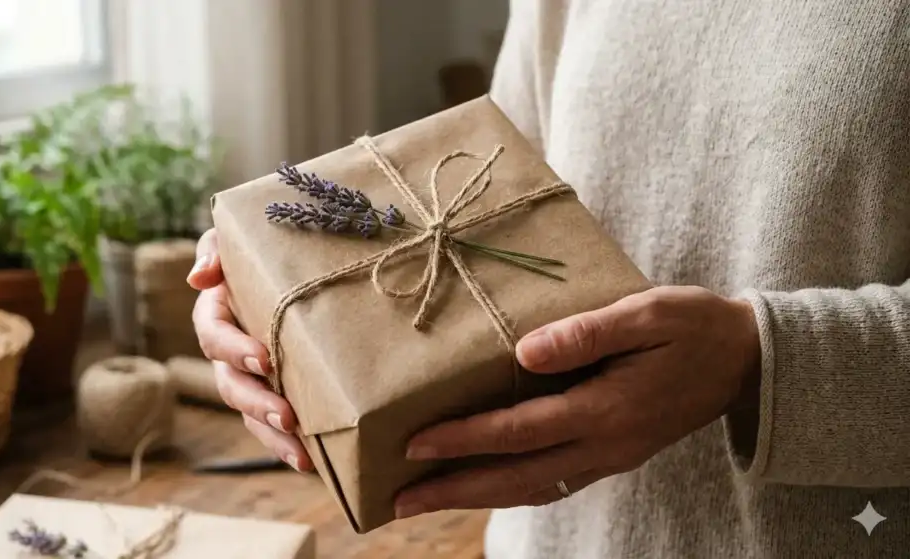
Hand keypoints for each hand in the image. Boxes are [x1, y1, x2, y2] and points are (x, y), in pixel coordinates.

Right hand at [188, 229, 313, 471]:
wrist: (294, 258)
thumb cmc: (261, 245)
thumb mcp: (236, 238)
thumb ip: (215, 250)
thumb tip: (199, 278)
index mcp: (217, 313)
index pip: (214, 334)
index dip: (233, 348)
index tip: (263, 359)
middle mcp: (229, 350)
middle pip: (231, 384)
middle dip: (257, 402)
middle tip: (287, 417)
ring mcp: (250, 375)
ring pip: (250, 413)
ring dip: (272, 436)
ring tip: (301, 453)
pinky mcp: (275, 390)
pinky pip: (273, 426)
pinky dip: (288, 446)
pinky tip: (311, 461)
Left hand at [393, 286, 761, 518]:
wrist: (747, 362)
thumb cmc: (694, 327)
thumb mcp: (647, 313)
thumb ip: (586, 333)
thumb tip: (524, 351)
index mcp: (607, 409)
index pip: (519, 431)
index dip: (464, 440)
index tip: (414, 444)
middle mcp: (604, 445)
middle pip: (516, 478)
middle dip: (454, 490)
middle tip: (398, 499)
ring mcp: (610, 456)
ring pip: (532, 488)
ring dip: (477, 497)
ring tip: (427, 500)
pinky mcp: (614, 455)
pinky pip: (553, 482)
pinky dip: (512, 489)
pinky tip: (485, 485)